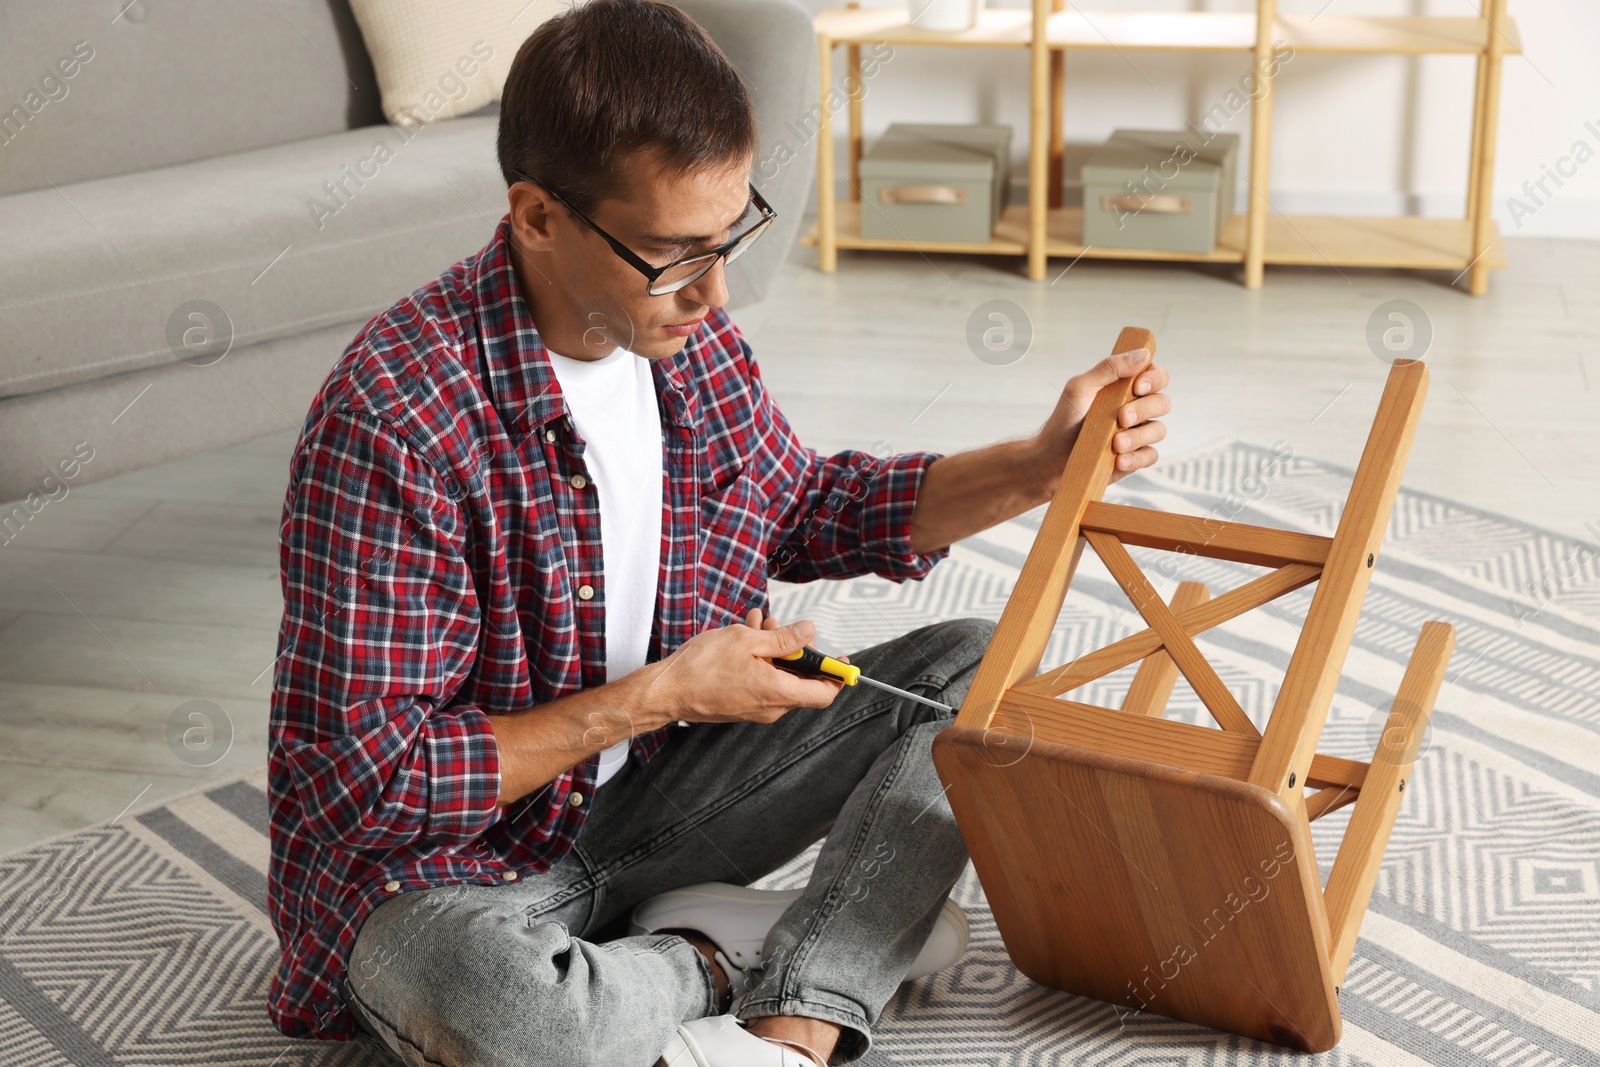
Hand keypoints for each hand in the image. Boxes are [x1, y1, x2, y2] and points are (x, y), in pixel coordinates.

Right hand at [645, 610, 845, 725]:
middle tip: (785, 627)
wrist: (667, 690)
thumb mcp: (748, 641)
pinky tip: (746, 634)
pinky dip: (760, 658)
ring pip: (779, 676)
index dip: (836, 675)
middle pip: (801, 680)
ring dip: (775, 648)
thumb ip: (784, 638)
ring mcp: (755, 708)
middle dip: (797, 649)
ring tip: (759, 623)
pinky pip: (761, 680)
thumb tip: (809, 632)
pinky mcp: (741, 705)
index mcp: (778, 693)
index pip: (824, 694)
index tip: (840, 659)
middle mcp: (770, 707)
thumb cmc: (701, 668)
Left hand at [1036, 347, 1170, 480]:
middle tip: (1121, 418)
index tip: (1138, 386)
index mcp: (1125, 388)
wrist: (1052, 456)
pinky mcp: (1134, 456)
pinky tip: (1118, 459)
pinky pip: (1150, 456)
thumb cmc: (1065, 418)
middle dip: (1144, 409)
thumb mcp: (1081, 388)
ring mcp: (1137, 433)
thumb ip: (1109, 368)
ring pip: (1158, 430)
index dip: (1155, 378)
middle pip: (1162, 402)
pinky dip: (1136, 458)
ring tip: (1115, 444)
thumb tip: (1142, 354)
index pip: (1156, 376)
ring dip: (1138, 436)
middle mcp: (1136, 408)